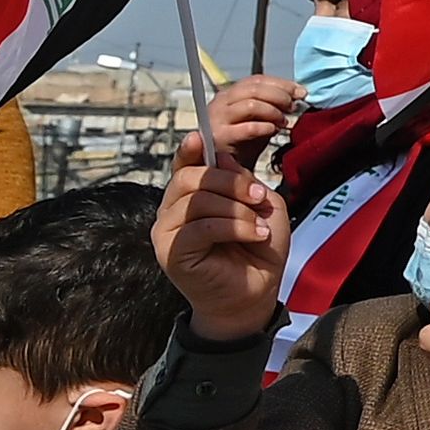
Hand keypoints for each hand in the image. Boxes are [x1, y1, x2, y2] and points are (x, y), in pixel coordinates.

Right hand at [156, 91, 296, 340]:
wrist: (257, 292)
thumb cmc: (258, 248)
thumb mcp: (261, 206)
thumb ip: (243, 180)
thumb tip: (221, 158)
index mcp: (191, 196)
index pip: (183, 166)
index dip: (190, 150)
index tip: (201, 137)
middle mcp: (172, 211)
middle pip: (190, 178)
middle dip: (230, 182)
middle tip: (258, 197)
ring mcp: (168, 232)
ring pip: (196, 201)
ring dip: (236, 209)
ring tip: (258, 226)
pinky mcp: (171, 252)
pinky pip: (199, 227)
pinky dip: (232, 227)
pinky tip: (253, 236)